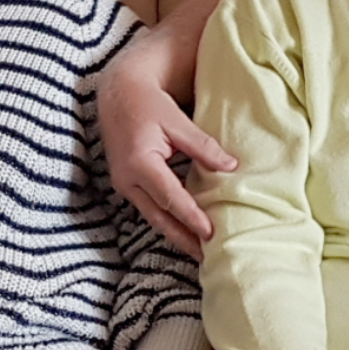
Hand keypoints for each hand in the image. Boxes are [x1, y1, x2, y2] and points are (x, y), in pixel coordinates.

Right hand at [98, 40, 236, 256]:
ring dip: (175, 234)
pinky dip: (166, 220)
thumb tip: (232, 167)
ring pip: (153, 216)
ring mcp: (123, 184)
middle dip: (183, 238)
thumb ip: (203, 146)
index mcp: (140, 163)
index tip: (210, 233)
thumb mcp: (177, 121)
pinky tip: (182, 229)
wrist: (117, 93)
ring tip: (197, 250)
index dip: (191, 217)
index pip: (171, 197)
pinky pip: (148, 207)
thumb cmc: (147, 103)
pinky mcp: (126, 183)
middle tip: (207, 256)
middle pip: (159, 216)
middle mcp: (127, 179)